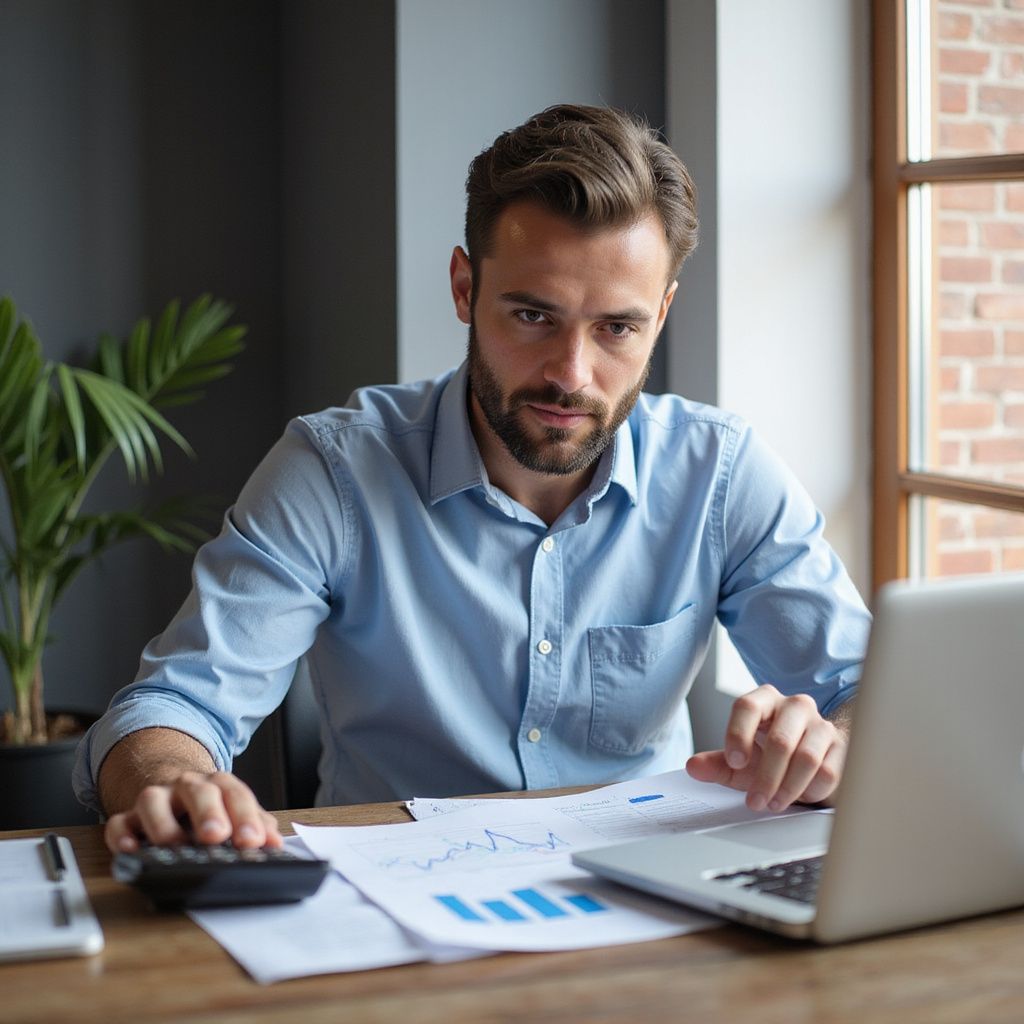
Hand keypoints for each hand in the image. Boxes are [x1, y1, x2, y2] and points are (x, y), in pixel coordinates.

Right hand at [104, 770, 283, 854]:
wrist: (171, 790)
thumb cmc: (208, 808)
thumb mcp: (235, 812)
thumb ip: (256, 825)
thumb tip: (275, 844)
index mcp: (217, 784)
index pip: (235, 794)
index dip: (245, 817)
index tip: (253, 841)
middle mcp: (186, 786)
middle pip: (198, 791)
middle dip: (208, 812)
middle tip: (217, 836)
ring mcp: (156, 800)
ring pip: (153, 801)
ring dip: (165, 826)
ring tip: (177, 847)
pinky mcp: (128, 817)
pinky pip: (119, 822)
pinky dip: (122, 836)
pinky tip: (132, 850)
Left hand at [685, 685, 847, 811]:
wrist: (815, 758)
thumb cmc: (773, 757)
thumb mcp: (743, 761)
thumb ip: (718, 764)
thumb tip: (694, 768)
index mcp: (764, 700)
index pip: (748, 706)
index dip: (738, 734)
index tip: (734, 762)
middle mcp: (794, 706)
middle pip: (780, 739)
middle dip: (765, 776)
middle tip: (755, 801)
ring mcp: (821, 724)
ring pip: (806, 757)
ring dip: (788, 787)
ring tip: (773, 803)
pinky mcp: (841, 746)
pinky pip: (828, 771)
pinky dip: (812, 790)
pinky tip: (801, 797)